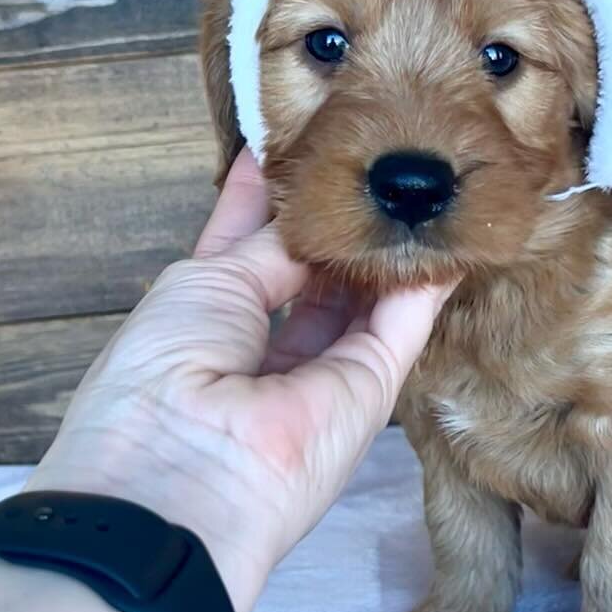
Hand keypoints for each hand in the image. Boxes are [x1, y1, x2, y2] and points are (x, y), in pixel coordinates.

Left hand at [28, 150, 449, 611]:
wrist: (181, 479)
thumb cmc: (163, 369)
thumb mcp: (208, 282)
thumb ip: (273, 245)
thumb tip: (316, 215)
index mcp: (209, 313)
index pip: (252, 238)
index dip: (277, 190)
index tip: (309, 133)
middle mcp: (268, 340)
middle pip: (317, 265)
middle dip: (342, 210)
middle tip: (379, 145)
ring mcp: (323, 367)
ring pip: (366, 292)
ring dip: (385, 240)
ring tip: (418, 173)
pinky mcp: (371, 390)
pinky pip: (404, 323)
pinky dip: (425, 280)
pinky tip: (447, 229)